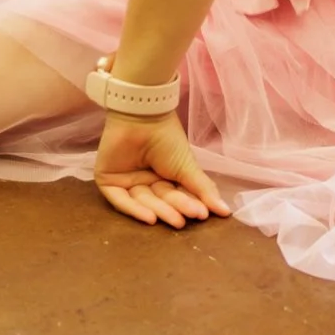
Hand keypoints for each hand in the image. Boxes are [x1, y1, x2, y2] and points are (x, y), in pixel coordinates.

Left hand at [93, 110, 229, 229]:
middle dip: (176, 208)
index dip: (189, 205)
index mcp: (163, 177)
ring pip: (143, 202)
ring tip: (177, 220)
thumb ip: (203, 190)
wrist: (143, 115)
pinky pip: (120, 200)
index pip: (176, 196)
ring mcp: (125, 181)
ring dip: (161, 211)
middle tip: (192, 216)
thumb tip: (227, 212)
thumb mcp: (187, 166)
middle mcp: (144, 181)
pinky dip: (135, 210)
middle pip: (160, 200)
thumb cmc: (166, 137)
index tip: (205, 214)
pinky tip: (151, 218)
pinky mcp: (108, 180)